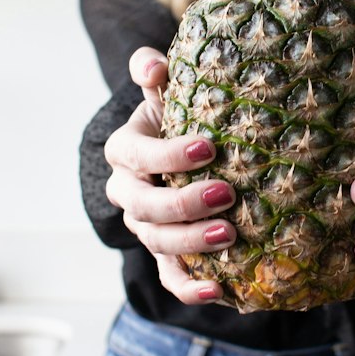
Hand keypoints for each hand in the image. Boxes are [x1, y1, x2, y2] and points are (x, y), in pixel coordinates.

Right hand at [103, 47, 235, 305]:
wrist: (175, 157)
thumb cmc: (176, 119)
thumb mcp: (164, 93)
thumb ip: (154, 73)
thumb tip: (151, 63)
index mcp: (125, 152)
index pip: (137, 154)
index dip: (168, 154)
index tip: (208, 147)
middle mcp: (128, 193)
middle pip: (144, 206)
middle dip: (183, 203)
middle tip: (226, 193)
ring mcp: (145, 227)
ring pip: (158, 242)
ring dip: (191, 242)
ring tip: (230, 235)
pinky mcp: (165, 256)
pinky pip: (170, 278)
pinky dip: (190, 288)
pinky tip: (220, 292)